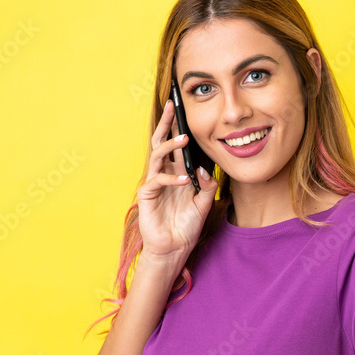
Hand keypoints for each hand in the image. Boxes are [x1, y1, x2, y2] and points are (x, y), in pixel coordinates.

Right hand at [137, 99, 218, 259]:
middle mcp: (164, 174)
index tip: (182, 109)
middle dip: (166, 123)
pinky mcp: (146, 196)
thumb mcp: (204, 203)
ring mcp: (154, 183)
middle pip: (162, 142)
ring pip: (157, 156)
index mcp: (177, 173)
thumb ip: (207, 185)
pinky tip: (184, 180)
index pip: (176, 145)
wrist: (174, 249)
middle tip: (171, 105)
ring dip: (170, 145)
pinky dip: (171, 178)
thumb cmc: (186, 226)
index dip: (177, 127)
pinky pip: (157, 180)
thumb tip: (204, 169)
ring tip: (183, 139)